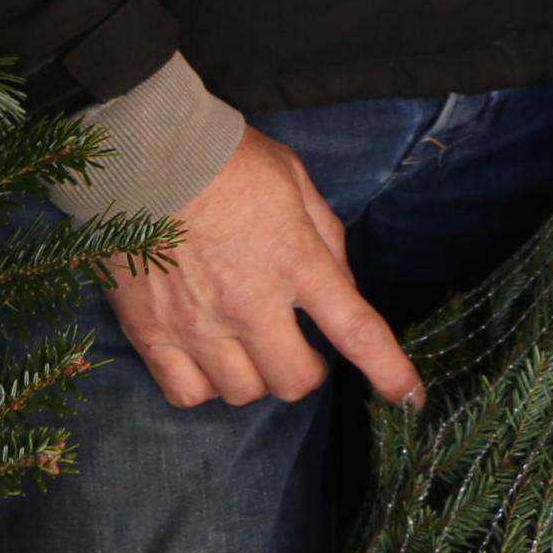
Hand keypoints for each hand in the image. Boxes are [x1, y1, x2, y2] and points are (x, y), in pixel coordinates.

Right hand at [106, 130, 421, 410]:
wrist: (142, 155)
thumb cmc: (225, 158)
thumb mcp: (295, 180)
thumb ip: (325, 236)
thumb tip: (341, 285)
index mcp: (295, 260)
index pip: (356, 330)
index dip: (389, 371)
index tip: (410, 397)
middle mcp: (250, 304)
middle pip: (295, 380)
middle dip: (307, 370)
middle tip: (299, 348)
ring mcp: (198, 325)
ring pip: (243, 392)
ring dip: (256, 376)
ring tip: (247, 344)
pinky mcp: (152, 334)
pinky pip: (187, 393)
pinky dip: (204, 385)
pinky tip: (207, 357)